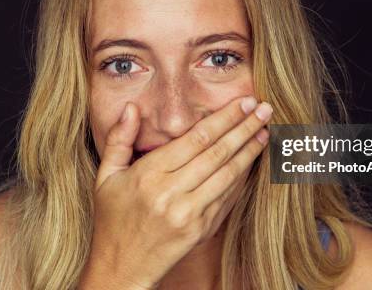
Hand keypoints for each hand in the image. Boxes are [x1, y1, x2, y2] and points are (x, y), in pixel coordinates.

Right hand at [78, 96, 271, 288]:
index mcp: (149, 175)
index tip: (242, 102)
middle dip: (244, 128)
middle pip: (217, 153)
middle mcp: (171, 193)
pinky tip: (251, 161)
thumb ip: (119, 140)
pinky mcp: (201, 230)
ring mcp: (189, 214)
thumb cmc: (113, 220)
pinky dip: (242, 177)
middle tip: (265, 109)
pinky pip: (227, 197)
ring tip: (265, 131)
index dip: (224, 118)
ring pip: (228, 174)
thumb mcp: (106, 177)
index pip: (196, 138)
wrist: (121, 269)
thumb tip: (132, 108)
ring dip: (250, 151)